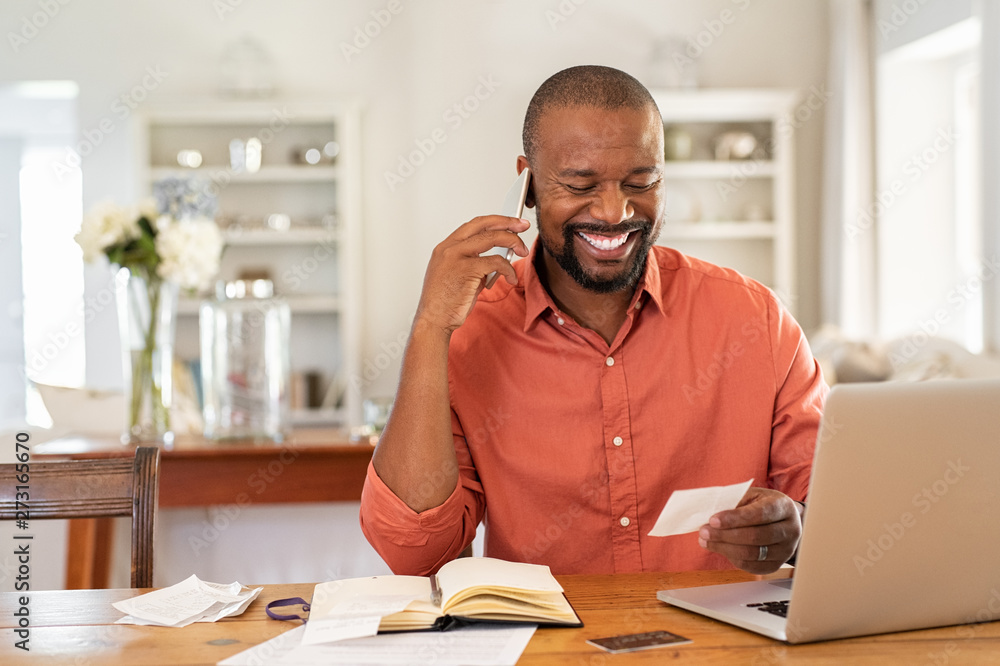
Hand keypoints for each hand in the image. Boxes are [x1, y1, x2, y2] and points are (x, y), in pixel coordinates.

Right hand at [414, 215, 529, 334]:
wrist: (434, 319)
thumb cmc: (445, 302)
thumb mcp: (457, 275)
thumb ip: (474, 262)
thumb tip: (497, 258)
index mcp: (446, 247)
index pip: (473, 225)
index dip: (495, 221)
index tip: (510, 223)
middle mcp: (449, 248)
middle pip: (483, 224)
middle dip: (507, 222)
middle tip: (523, 225)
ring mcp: (456, 257)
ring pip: (492, 238)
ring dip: (513, 242)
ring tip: (522, 251)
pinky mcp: (466, 269)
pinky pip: (496, 262)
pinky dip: (508, 269)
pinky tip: (511, 278)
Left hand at [697, 488, 802, 573]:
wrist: (783, 520)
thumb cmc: (762, 505)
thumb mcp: (752, 496)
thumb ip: (735, 503)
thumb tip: (710, 514)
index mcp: (784, 507)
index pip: (759, 514)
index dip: (734, 518)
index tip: (713, 520)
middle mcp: (790, 529)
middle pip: (756, 536)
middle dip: (725, 535)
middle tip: (704, 531)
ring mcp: (786, 550)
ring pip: (752, 554)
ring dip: (724, 548)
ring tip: (706, 541)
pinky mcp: (777, 564)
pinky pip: (752, 566)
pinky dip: (732, 558)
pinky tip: (720, 548)